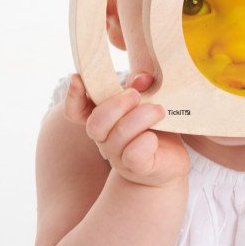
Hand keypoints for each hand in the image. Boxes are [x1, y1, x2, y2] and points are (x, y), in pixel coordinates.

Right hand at [63, 72, 189, 187]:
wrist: (171, 161)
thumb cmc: (158, 127)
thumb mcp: (151, 101)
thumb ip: (142, 86)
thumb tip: (141, 79)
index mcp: (104, 119)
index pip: (76, 112)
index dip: (73, 96)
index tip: (77, 78)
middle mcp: (106, 138)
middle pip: (95, 124)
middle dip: (116, 105)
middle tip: (136, 95)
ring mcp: (119, 156)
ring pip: (117, 136)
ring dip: (139, 118)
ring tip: (159, 110)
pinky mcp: (138, 168)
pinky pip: (133, 155)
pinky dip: (144, 142)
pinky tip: (153, 137)